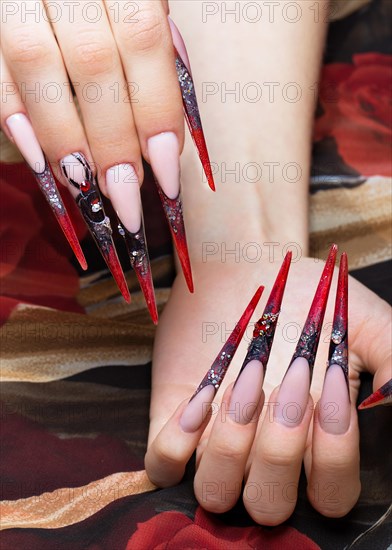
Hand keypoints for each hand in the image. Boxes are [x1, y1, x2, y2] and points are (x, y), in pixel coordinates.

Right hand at [0, 1, 189, 309]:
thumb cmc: (110, 5)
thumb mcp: (143, 11)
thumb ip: (157, 57)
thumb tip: (171, 134)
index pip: (143, 37)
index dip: (155, 109)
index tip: (166, 172)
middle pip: (92, 60)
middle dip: (112, 140)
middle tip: (126, 200)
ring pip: (36, 63)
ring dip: (63, 137)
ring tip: (85, 187)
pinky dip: (13, 114)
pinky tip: (37, 159)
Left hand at [145, 257, 390, 524]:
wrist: (249, 267)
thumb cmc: (307, 297)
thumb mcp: (364, 325)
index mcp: (313, 443)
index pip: (331, 494)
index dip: (335, 454)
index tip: (330, 384)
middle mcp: (263, 454)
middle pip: (270, 505)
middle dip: (279, 450)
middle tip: (287, 381)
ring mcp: (215, 441)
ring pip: (215, 493)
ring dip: (229, 446)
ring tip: (243, 384)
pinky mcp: (174, 421)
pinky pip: (163, 465)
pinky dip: (176, 443)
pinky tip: (200, 398)